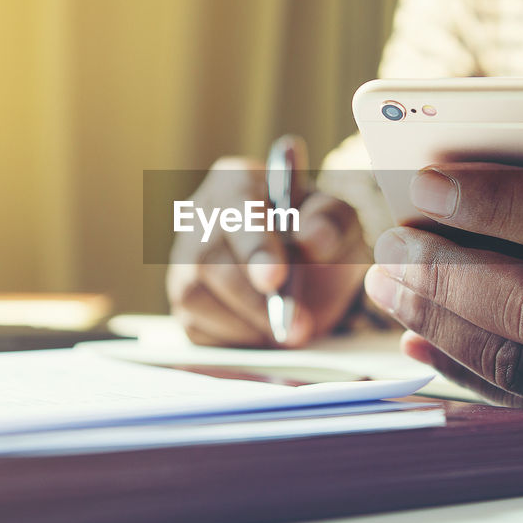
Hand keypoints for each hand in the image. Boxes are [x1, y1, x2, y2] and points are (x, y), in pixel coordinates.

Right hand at [167, 157, 370, 346]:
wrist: (310, 275)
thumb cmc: (317, 237)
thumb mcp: (339, 222)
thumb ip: (332, 222)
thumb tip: (313, 238)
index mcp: (236, 182)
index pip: (235, 209)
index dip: (253, 247)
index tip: (275, 280)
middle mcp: (199, 217)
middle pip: (208, 259)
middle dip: (254, 300)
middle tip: (297, 326)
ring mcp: (184, 261)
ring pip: (195, 296)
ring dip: (247, 323)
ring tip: (292, 333)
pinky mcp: (184, 303)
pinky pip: (195, 328)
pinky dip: (236, 340)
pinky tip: (266, 336)